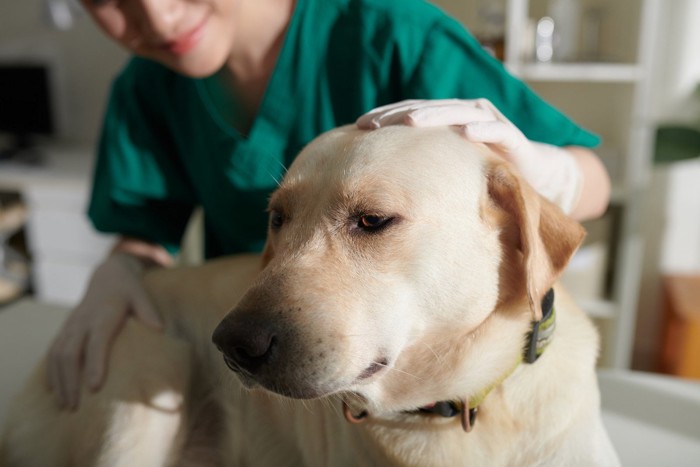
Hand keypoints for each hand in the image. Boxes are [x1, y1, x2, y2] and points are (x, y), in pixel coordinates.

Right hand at [47, 252, 162, 409]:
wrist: (107, 275)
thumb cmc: (129, 289)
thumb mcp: (141, 294)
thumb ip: (148, 310)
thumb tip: (159, 329)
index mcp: (102, 314)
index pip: (96, 342)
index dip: (94, 364)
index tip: (94, 387)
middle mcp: (82, 321)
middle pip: (70, 353)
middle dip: (70, 380)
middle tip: (75, 406)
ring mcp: (71, 325)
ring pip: (57, 355)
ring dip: (59, 381)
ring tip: (65, 405)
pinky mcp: (65, 330)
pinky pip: (52, 352)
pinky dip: (51, 372)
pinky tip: (54, 391)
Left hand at [357, 99, 582, 213]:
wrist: (537, 177)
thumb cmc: (484, 177)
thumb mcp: (448, 174)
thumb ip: (422, 172)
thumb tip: (380, 190)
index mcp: (446, 123)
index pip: (411, 114)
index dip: (386, 117)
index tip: (359, 128)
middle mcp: (465, 116)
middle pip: (428, 109)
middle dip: (399, 114)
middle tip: (374, 124)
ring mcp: (489, 123)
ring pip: (457, 113)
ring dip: (435, 116)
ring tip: (411, 122)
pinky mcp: (512, 138)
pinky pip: (497, 130)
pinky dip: (482, 129)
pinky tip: (465, 132)